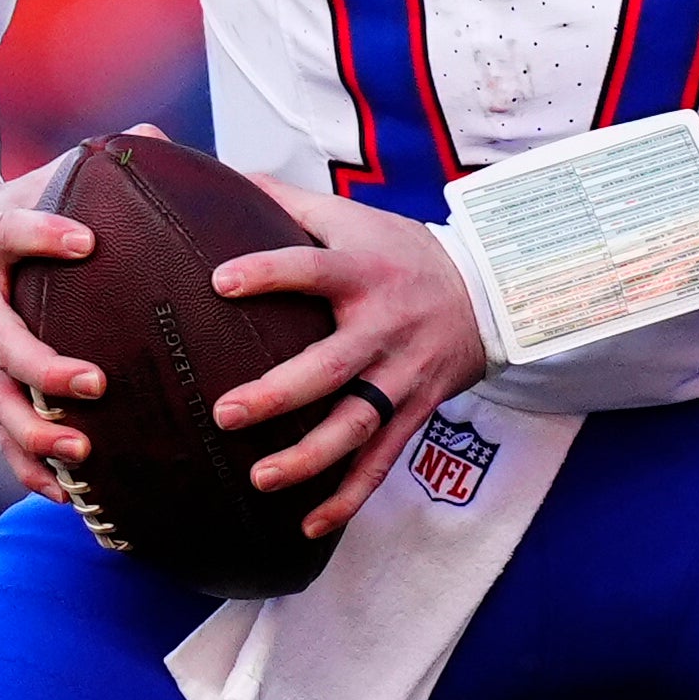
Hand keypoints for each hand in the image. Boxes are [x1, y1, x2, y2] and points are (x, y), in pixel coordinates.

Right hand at [0, 157, 104, 500]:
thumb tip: (157, 140)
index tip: (87, 242)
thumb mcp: (50, 178)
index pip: (8, 232)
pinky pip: (0, 436)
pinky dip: (29, 468)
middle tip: (94, 382)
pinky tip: (68, 495)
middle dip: (41, 366)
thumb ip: (103, 163)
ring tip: (83, 451)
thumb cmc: (27, 208)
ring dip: (35, 431)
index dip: (41, 236)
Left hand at [214, 180, 494, 540]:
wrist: (487, 292)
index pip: (313, 268)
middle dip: (281, 393)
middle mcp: (384, 327)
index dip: (269, 272)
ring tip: (260, 479)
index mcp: (363, 271)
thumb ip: (283, 201)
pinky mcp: (413, 411)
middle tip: (226, 412)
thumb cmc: (399, 251)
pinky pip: (381, 462)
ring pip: (357, 425)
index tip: (220, 282)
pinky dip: (348, 497)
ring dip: (310, 458)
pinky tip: (309, 526)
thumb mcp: (351, 217)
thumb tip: (211, 173)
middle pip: (332, 365)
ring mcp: (402, 376)